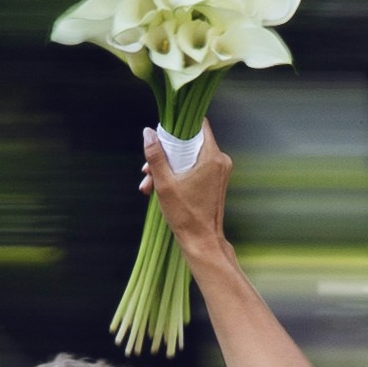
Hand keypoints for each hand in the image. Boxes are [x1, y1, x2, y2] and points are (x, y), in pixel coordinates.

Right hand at [142, 120, 235, 257]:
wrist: (202, 241)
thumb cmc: (186, 215)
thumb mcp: (164, 183)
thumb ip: (156, 156)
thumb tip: (148, 133)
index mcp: (212, 157)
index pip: (199, 125)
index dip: (179, 126)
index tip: (163, 134)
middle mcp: (220, 160)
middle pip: (189, 143)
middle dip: (165, 154)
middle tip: (147, 170)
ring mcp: (219, 171)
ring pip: (189, 158)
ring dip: (168, 167)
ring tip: (149, 185)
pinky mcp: (215, 181)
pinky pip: (194, 168)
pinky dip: (178, 174)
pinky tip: (159, 188)